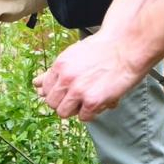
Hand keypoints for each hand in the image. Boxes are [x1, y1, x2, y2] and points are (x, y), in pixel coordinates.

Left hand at [33, 30, 148, 121]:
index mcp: (59, 65)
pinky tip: (100, 100)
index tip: (67, 90)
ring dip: (76, 109)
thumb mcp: (74, 54)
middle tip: (80, 95)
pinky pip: (84, 117)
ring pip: (64, 113)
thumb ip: (56, 71)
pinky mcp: (92, 101)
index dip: (57, 91)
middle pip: (52, 103)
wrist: (127, 46)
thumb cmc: (104, 49)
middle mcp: (65, 78)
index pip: (45, 89)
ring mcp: (77, 91)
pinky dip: (92, 112)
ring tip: (89, 98)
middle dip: (64, 101)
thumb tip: (36, 84)